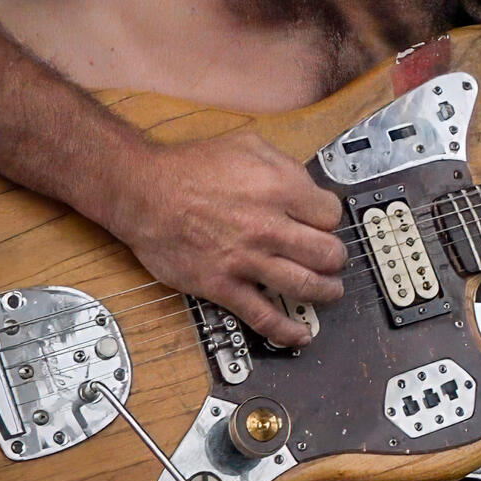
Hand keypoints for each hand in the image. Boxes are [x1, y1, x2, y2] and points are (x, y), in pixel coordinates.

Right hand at [108, 131, 345, 346]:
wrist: (144, 192)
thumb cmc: (190, 167)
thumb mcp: (248, 145)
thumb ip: (284, 165)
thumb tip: (306, 187)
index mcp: (279, 189)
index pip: (330, 214)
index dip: (330, 219)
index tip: (324, 224)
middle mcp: (269, 227)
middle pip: (327, 253)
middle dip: (335, 258)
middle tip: (333, 259)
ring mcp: (247, 260)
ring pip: (305, 286)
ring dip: (325, 292)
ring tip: (330, 291)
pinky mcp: (223, 286)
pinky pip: (263, 316)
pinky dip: (287, 330)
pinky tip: (300, 334)